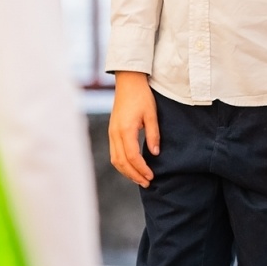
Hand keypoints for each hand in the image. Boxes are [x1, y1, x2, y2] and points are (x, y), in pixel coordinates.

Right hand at [108, 72, 158, 187]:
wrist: (128, 82)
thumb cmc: (141, 96)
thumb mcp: (152, 114)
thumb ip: (153, 135)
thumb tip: (155, 153)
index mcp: (125, 130)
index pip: (132, 157)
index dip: (141, 169)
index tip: (151, 176)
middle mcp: (115, 133)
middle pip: (121, 162)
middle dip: (134, 175)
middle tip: (147, 183)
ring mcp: (111, 133)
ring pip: (115, 159)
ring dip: (126, 171)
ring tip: (139, 178)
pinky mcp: (112, 131)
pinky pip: (114, 153)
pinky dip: (122, 163)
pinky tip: (131, 167)